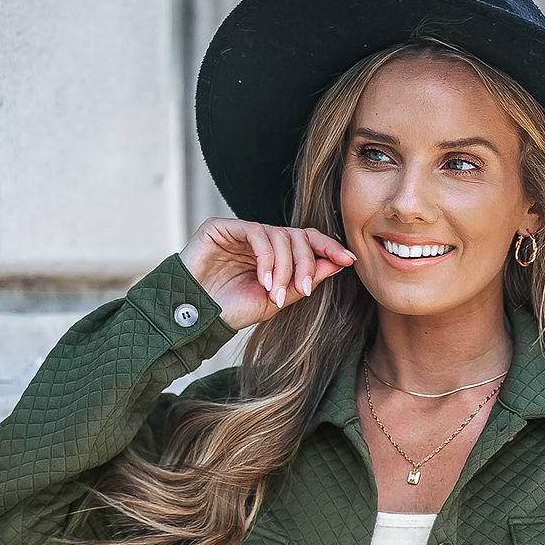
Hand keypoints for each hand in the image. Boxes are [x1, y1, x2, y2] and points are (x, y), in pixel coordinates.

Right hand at [179, 217, 356, 331]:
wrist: (196, 317)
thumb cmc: (231, 311)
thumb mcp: (276, 301)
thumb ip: (304, 281)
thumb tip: (336, 263)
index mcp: (273, 254)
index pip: (306, 241)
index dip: (328, 247)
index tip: (349, 260)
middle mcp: (259, 239)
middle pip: (297, 236)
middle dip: (306, 262)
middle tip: (303, 289)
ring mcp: (240, 231)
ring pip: (279, 235)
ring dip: (284, 267)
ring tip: (276, 293)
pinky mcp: (221, 227)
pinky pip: (256, 232)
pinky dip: (266, 258)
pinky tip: (264, 280)